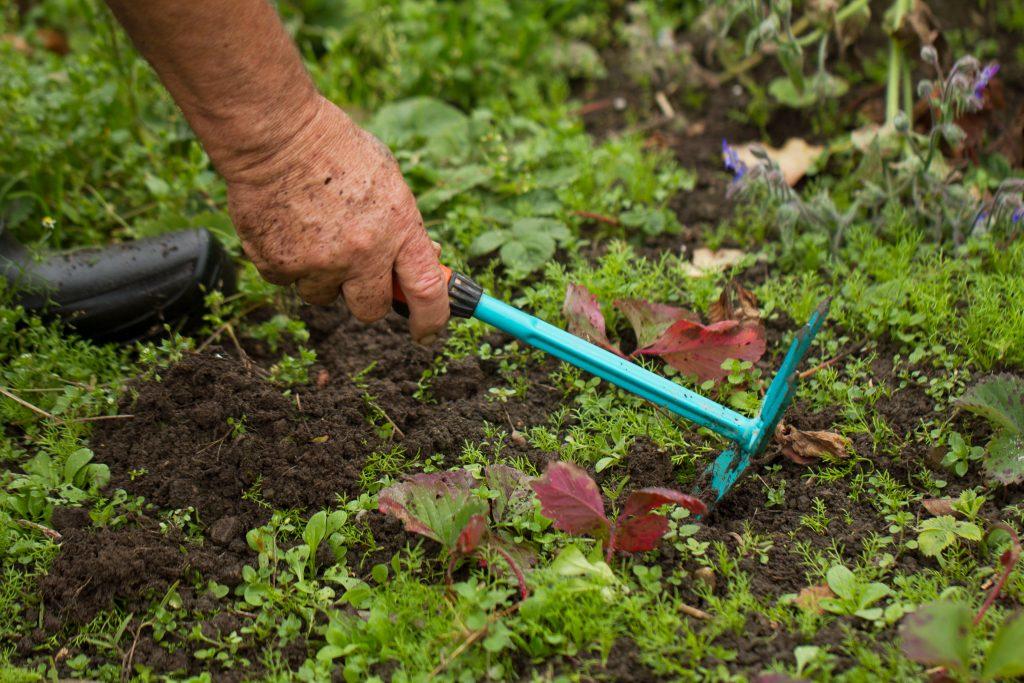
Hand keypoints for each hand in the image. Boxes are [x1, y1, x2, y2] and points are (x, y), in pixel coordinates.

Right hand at [224, 96, 449, 343]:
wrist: (276, 135)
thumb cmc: (337, 150)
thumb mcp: (390, 180)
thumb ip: (404, 226)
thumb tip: (426, 260)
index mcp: (398, 229)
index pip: (427, 292)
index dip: (432, 320)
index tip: (427, 333)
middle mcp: (362, 254)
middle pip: (370, 310)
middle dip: (364, 297)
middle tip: (354, 270)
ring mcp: (319, 263)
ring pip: (323, 297)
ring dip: (322, 277)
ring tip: (313, 231)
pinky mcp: (279, 266)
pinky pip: (288, 282)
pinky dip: (288, 262)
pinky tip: (287, 226)